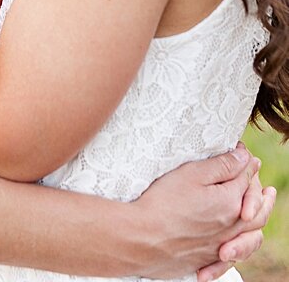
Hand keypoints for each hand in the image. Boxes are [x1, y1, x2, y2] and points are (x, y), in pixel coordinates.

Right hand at [129, 143, 270, 278]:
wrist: (142, 240)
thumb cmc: (163, 202)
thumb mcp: (191, 174)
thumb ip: (221, 166)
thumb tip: (246, 159)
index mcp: (231, 203)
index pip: (245, 180)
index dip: (245, 164)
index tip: (242, 153)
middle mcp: (232, 226)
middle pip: (257, 210)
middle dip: (263, 198)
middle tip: (268, 191)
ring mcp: (221, 245)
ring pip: (250, 234)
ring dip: (258, 221)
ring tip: (258, 214)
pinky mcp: (208, 258)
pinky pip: (235, 253)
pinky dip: (242, 244)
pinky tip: (237, 240)